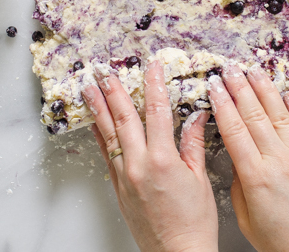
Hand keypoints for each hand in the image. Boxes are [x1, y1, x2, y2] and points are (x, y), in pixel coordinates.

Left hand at [82, 60, 217, 251]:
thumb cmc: (193, 222)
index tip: (149, 66)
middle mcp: (139, 165)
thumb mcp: (199, 179)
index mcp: (163, 160)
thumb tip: (196, 115)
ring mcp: (124, 177)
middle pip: (124, 118)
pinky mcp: (118, 188)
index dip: (153, 84)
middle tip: (103, 70)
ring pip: (108, 134)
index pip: (156, 111)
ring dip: (98, 108)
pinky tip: (94, 122)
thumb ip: (193, 143)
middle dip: (113, 90)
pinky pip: (106, 155)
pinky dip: (99, 135)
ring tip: (88, 88)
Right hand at [208, 64, 288, 251]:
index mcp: (256, 176)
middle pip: (254, 115)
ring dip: (264, 89)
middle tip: (229, 69)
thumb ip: (239, 184)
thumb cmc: (283, 243)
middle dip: (239, 88)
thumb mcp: (247, 217)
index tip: (213, 87)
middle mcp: (279, 161)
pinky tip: (287, 93)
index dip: (222, 105)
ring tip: (253, 71)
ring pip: (280, 114)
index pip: (234, 130)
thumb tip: (239, 161)